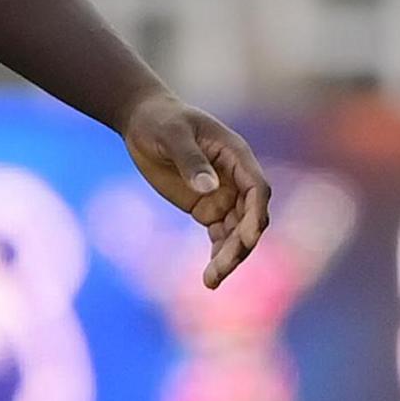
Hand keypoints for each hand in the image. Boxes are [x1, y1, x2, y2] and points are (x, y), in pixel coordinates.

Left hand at [120, 93, 271, 288]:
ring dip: (230, 256)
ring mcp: (224, 195)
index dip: (256, 214)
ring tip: (211, 280)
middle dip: (241, 244)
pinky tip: (210, 277)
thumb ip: (190, 159)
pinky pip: (220, 236)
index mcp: (236, 155)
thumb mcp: (172, 134)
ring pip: (237, 233)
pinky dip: (218, 255)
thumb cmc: (160, 120)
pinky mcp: (207, 208)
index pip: (257, 189)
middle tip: (222, 268)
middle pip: (250, 218)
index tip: (248, 238)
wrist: (143, 121)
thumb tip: (208, 188)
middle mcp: (236, 179)